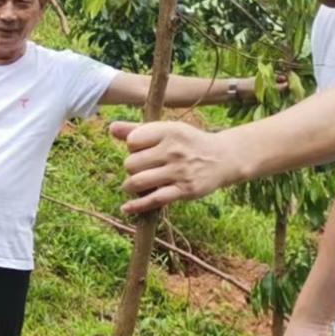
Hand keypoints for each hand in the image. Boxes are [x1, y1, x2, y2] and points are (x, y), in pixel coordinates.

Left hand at [111, 119, 249, 214]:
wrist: (223, 158)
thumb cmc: (189, 143)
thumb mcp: (168, 130)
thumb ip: (138, 129)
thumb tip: (111, 128)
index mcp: (168, 131)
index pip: (133, 141)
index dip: (132, 147)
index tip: (142, 150)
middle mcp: (173, 150)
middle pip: (131, 163)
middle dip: (131, 168)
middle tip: (142, 169)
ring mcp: (179, 171)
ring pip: (138, 182)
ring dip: (131, 186)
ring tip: (134, 185)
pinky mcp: (184, 190)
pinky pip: (153, 200)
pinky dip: (137, 206)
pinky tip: (126, 208)